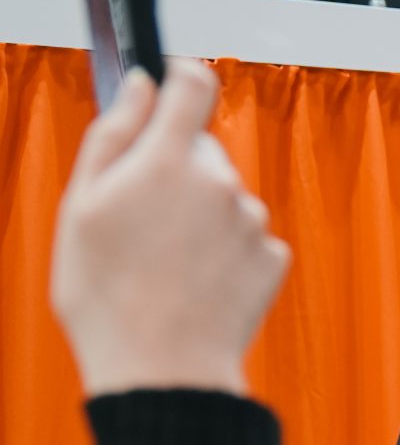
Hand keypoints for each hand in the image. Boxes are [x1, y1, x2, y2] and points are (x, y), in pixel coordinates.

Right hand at [50, 61, 287, 398]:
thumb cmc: (107, 294)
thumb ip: (114, 134)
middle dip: (175, 170)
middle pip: (202, 151)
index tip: (170, 82)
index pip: (193, 85)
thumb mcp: (82, 206)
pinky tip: (196, 282)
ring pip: (224, 198)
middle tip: (140, 219)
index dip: (180, 76)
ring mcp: (252, 221)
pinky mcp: (273, 257)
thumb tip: (141, 84)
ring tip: (164, 263)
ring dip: (200, 217)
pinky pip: (246, 239)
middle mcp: (221, 184)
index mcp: (168, 161)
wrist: (161, 369)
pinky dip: (225, 252)